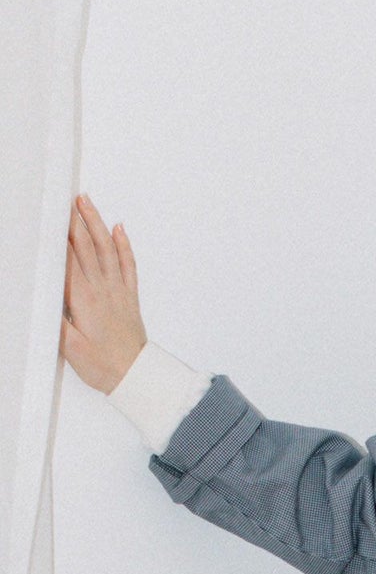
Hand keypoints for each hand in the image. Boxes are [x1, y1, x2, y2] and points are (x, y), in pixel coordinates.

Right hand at [60, 194, 147, 393]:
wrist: (136, 375)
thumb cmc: (102, 365)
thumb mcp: (68, 347)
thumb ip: (54, 319)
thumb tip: (41, 296)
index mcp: (83, 298)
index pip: (67, 259)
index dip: (58, 236)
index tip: (50, 215)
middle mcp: (102, 289)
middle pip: (86, 247)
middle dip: (76, 220)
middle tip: (67, 197)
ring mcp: (118, 291)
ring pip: (107, 249)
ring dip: (97, 224)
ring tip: (87, 203)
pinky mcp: (129, 297)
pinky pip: (128, 265)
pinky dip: (123, 245)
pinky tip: (118, 229)